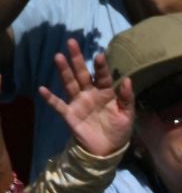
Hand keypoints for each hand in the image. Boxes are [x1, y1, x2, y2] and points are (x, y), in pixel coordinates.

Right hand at [39, 39, 131, 157]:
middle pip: (82, 74)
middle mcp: (90, 94)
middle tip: (72, 42)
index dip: (100, 66)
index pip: (102, 76)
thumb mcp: (128, 114)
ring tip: (58, 57)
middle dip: (77, 59)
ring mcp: (78, 103)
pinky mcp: (70, 114)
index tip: (99, 54)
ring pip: (70, 84)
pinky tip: (42, 89)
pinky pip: (58, 105)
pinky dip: (50, 98)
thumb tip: (128, 80)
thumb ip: (127, 98)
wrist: (108, 149)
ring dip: (64, 71)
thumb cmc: (119, 129)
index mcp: (106, 93)